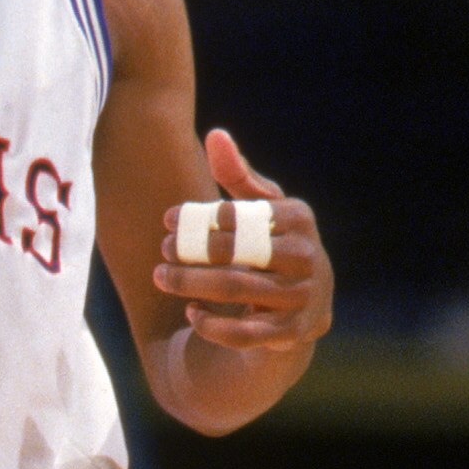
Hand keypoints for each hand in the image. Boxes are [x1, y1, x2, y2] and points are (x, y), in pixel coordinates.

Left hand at [155, 129, 331, 356]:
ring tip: (161, 276)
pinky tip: (190, 312)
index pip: (242, 215)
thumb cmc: (276, 245)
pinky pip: (244, 332)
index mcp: (299, 219)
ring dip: (191, 284)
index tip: (168, 220)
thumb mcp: (264, 210)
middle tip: (163, 250)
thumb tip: (214, 135)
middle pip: (236, 252)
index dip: (201, 217)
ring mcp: (301, 296)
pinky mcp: (290, 332)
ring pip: (235, 289)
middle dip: (192, 252)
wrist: (308, 306)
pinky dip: (213, 325)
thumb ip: (238, 176)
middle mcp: (306, 256)